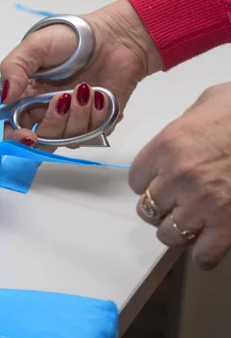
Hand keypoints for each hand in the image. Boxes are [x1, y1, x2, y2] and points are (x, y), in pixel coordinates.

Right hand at [0, 0, 161, 149]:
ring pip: (68, 140)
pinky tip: (100, 94)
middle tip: (62, 98)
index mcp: (26, 97)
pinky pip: (94, 135)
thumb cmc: (71, 38)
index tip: (27, 135)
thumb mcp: (34, 46)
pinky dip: (97, 115)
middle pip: (40, 141)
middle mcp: (47, 113)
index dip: (16, 138)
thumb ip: (14, 69)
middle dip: (51, 124)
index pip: (12, 128)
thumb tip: (5, 98)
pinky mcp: (98, 123)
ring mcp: (73, 120)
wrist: (114, 35)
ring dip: (77, 115)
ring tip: (86, 87)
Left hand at [129, 83, 230, 269]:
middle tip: (172, 203)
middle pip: (148, 208)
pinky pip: (204, 254)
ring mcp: (203, 202)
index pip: (136, 180)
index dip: (146, 183)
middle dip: (160, 207)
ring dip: (176, 230)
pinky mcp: (228, 223)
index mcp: (167, 146)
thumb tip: (181, 133)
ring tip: (188, 222)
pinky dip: (204, 253)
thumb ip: (183, 125)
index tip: (155, 183)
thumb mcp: (206, 104)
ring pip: (169, 233)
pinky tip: (207, 244)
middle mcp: (178, 176)